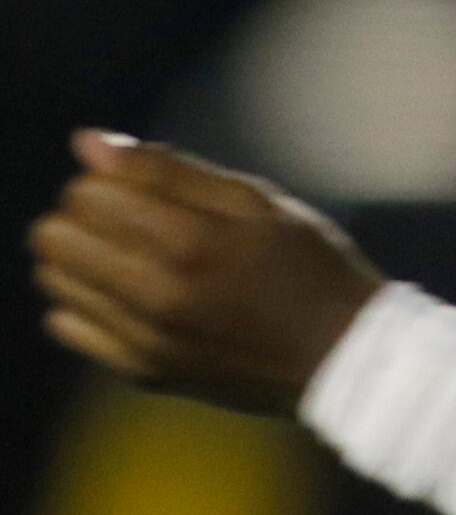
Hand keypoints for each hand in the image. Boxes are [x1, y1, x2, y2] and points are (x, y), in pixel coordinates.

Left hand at [27, 130, 384, 414]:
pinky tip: (133, 288)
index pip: (90, 192)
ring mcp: (144, 342)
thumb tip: (88, 141)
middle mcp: (157, 297)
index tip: (149, 181)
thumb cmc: (306, 261)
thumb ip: (170, 172)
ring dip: (84, 255)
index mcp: (192, 242)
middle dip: (88, 212)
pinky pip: (69, 325)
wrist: (339, 354)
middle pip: (59, 237)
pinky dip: (87, 297)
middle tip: (140, 213)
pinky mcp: (140, 373)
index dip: (112, 174)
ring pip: (57, 281)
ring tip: (138, 250)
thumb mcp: (255, 200)